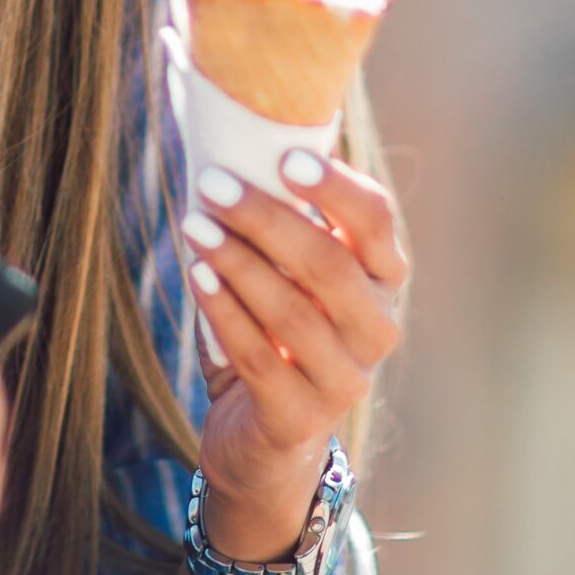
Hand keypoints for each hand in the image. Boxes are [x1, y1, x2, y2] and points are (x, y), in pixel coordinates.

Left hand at [182, 151, 405, 555]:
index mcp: (381, 279)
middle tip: (212, 183)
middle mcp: (376, 328)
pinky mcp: (301, 416)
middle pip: (330, 266)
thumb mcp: (282, 272)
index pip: (376, 223)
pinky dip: (224, 311)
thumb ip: (274, 218)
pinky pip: (259, 356)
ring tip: (193, 225)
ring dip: (238, 262)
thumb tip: (226, 140)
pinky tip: (197, 274)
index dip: (335, 188)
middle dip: (266, 219)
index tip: (284, 157)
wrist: (260, 433)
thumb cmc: (268, 327)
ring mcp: (346, 379)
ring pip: (294, 312)